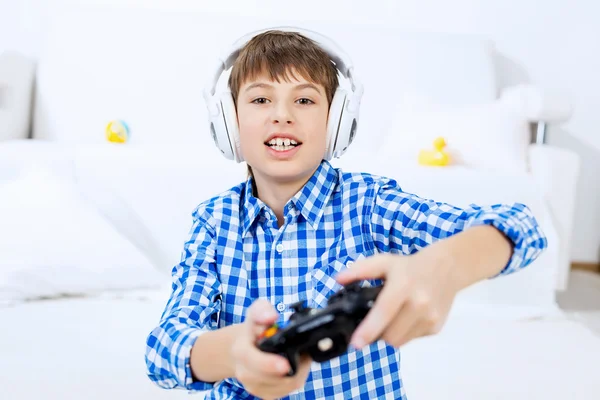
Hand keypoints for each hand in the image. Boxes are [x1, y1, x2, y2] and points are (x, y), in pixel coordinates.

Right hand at [230, 299, 311, 399]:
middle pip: (272, 378)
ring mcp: (255, 386)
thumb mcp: (256, 312)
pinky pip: (287, 390)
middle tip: (305, 353)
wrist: (244, 347)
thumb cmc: (253, 329)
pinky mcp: (266, 394)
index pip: (252, 361)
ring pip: (284, 386)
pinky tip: (296, 365)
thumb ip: (262, 310)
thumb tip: (270, 317)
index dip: (269, 364)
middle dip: (294, 367)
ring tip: (301, 355)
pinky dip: (296, 378)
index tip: (285, 365)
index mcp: (241, 351)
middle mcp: (245, 373)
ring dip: (298, 371)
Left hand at [335, 252, 460, 348]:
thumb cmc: (410, 266)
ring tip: (391, 317)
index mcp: (403, 286)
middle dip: (376, 334)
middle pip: (390, 335)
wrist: (447, 268)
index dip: (368, 330)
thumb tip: (338, 280)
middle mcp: (419, 304)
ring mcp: (430, 318)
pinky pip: (412, 339)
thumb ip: (359, 270)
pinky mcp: (436, 328)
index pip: (384, 312)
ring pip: (400, 341)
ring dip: (390, 335)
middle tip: (372, 323)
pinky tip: (406, 317)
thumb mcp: (383, 262)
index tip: (356, 343)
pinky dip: (404, 333)